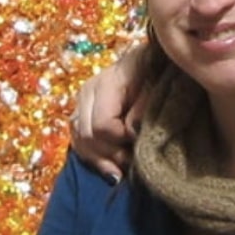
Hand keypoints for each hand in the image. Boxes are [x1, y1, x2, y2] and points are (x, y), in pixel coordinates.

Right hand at [71, 46, 144, 180]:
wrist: (149, 62)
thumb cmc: (156, 75)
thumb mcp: (155, 89)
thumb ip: (142, 111)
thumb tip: (130, 134)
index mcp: (105, 83)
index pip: (102, 124)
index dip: (121, 138)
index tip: (138, 140)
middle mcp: (86, 94)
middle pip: (87, 135)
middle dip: (110, 153)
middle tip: (132, 162)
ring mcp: (80, 105)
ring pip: (79, 141)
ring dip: (101, 160)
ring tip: (121, 172)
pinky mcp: (81, 116)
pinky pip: (78, 143)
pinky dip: (94, 159)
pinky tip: (110, 171)